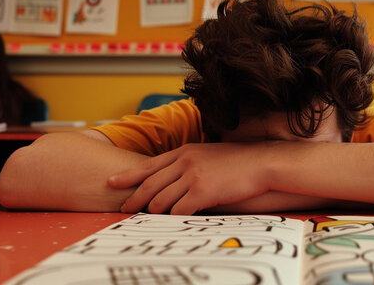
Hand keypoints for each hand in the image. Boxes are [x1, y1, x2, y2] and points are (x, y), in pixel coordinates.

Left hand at [107, 142, 273, 214]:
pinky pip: (179, 210)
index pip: (149, 165)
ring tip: (150, 218)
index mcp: (184, 151)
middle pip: (149, 184)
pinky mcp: (202, 192)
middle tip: (124, 208)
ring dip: (155, 211)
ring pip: (161, 200)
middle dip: (134, 198)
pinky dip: (174, 217)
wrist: (261, 163)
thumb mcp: (208, 152)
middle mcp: (184, 162)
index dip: (128, 175)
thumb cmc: (238, 160)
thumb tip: (174, 175)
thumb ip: (189, 161)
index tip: (112, 182)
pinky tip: (172, 222)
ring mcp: (192, 176)